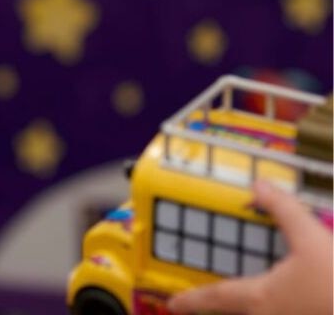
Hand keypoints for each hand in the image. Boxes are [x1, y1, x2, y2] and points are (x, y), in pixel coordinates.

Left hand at [168, 180, 332, 314]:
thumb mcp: (313, 238)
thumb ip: (284, 210)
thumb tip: (259, 185)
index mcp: (262, 299)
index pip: (216, 298)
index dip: (192, 299)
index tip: (174, 303)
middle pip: (236, 314)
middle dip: (220, 309)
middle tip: (205, 303)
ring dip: (250, 310)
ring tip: (250, 302)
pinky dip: (282, 309)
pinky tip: (292, 302)